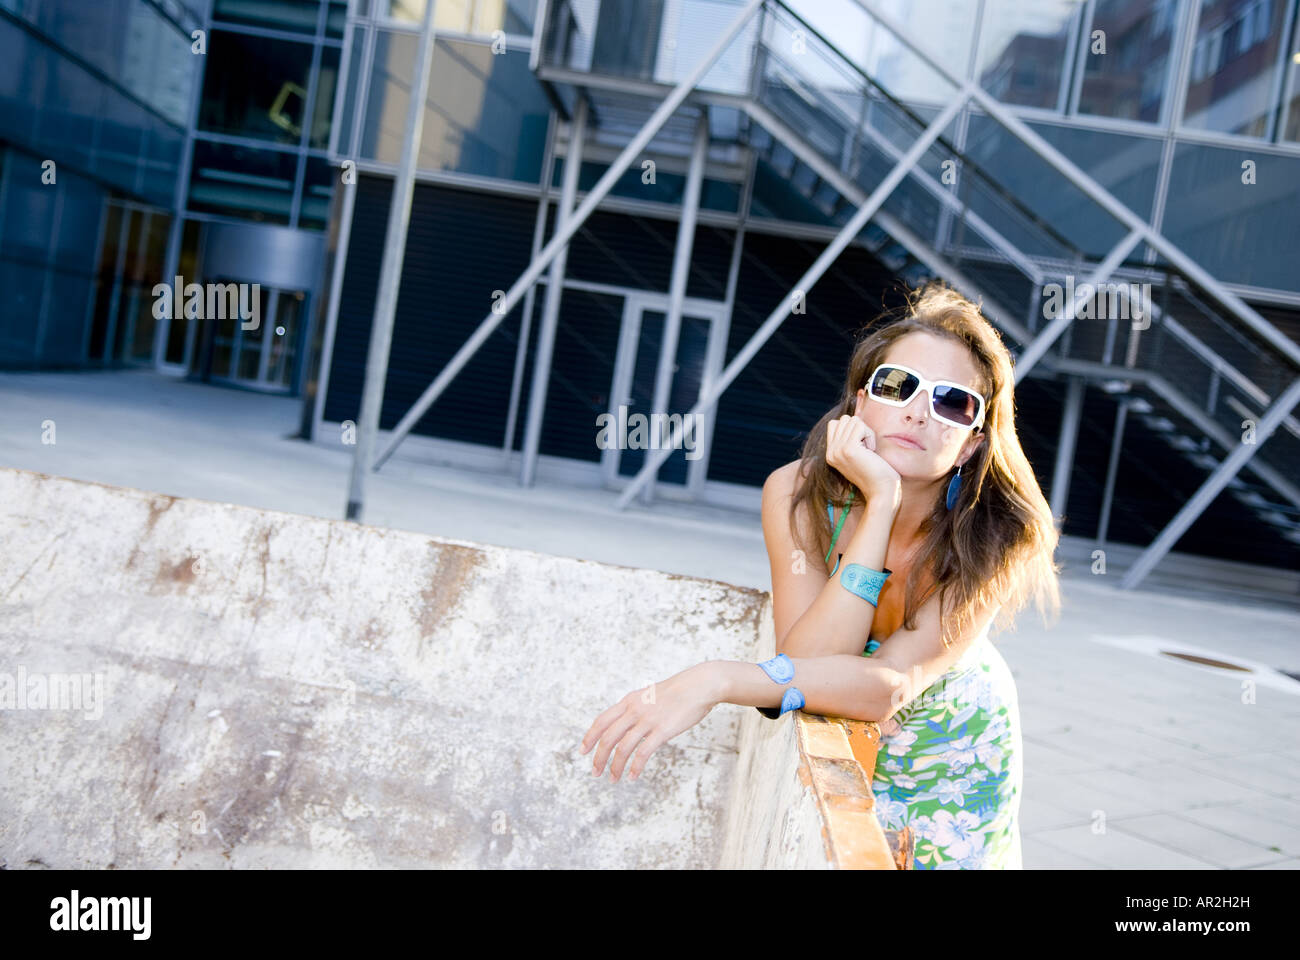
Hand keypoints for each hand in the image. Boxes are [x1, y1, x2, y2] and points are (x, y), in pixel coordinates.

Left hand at [579, 662, 720, 781]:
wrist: (699, 685)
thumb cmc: (677, 692)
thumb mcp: (649, 696)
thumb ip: (636, 708)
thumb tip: (628, 722)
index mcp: (628, 701)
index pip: (601, 721)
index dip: (590, 737)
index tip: (583, 751)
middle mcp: (634, 710)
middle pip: (607, 737)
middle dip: (599, 757)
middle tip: (595, 772)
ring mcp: (647, 720)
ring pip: (622, 747)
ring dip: (615, 766)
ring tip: (613, 779)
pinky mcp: (662, 730)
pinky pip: (643, 753)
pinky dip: (635, 767)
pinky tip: (633, 776)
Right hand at [825, 414, 900, 511]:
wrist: (881, 491)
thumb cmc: (875, 473)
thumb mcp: (856, 455)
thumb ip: (848, 440)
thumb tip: (850, 419)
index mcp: (830, 454)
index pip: (834, 424)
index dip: (852, 428)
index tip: (861, 446)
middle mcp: (831, 452)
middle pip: (844, 419)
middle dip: (859, 428)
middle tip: (867, 447)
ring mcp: (837, 450)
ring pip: (853, 420)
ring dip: (866, 432)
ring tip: (869, 450)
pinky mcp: (848, 449)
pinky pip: (860, 425)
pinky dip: (870, 435)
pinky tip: (872, 451)